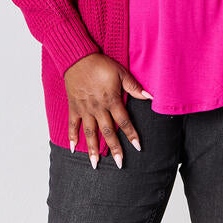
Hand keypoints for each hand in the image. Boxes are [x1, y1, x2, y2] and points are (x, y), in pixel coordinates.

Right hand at [63, 52, 153, 168]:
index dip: (131, 134)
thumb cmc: (101, 64)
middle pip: (107, 131)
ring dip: (93, 149)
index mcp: (111, 100)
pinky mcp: (74, 107)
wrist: (78, 58)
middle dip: (114, 148)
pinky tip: (73, 149)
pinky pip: (72, 125)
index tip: (138, 147)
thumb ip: (134, 87)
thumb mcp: (120, 72)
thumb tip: (150, 97)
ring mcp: (85, 109)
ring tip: (96, 164)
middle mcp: (98, 108)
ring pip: (90, 133)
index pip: (124, 121)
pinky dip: (72, 137)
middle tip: (119, 163)